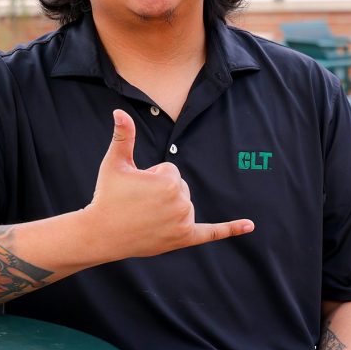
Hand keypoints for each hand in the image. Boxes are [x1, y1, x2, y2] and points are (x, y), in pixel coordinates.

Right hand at [81, 109, 253, 263]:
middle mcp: (182, 202)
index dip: (151, 176)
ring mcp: (184, 222)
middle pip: (180, 187)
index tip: (136, 188)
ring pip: (184, 204)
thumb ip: (123, 135)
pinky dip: (230, 229)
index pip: (171, 171)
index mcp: (170, 181)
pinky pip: (211, 232)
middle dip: (161, 192)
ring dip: (169, 207)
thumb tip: (119, 111)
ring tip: (144, 216)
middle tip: (138, 204)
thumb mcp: (115, 163)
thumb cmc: (108, 196)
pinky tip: (249, 225)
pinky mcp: (184, 238)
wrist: (101, 233)